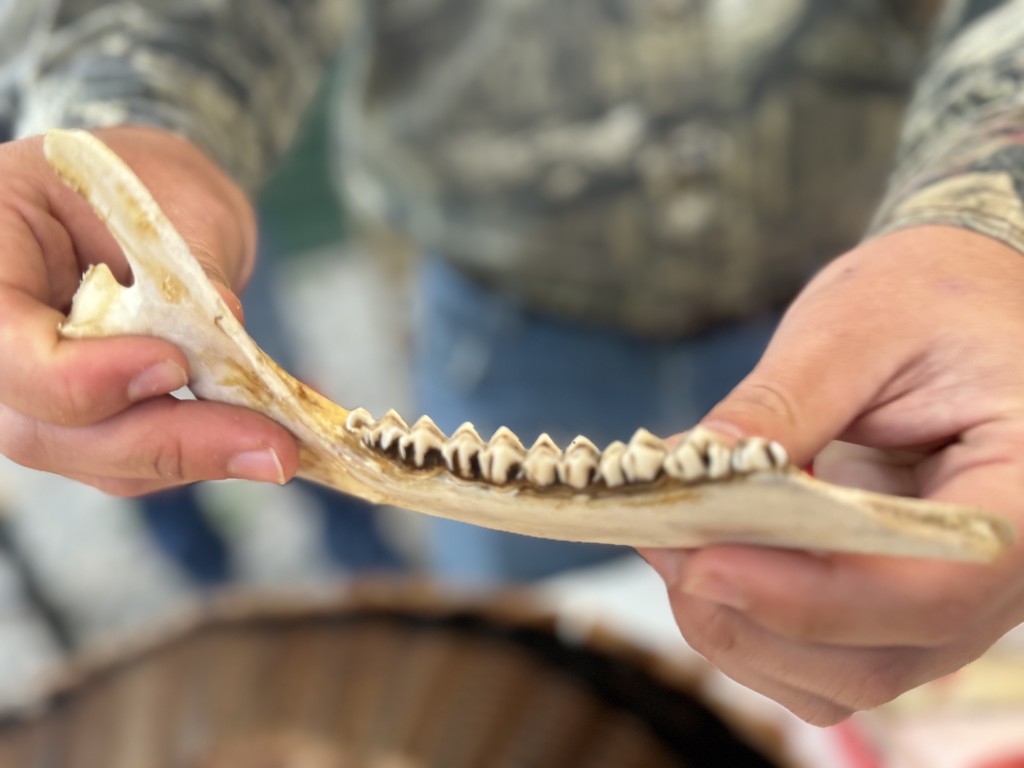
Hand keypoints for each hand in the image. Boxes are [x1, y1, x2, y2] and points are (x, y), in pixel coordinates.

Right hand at [0, 126, 297, 494]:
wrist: (158, 201)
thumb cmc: (155, 185)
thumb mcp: (175, 205)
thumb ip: (191, 274)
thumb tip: (228, 337)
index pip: (4, 346)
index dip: (81, 376)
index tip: (172, 366)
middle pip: (40, 427)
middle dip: (161, 440)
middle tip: (268, 445)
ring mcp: (25, 389)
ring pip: (87, 456)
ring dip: (187, 458)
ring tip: (276, 447)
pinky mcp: (78, 421)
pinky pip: (124, 462)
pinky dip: (193, 456)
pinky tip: (256, 444)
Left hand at [640, 225, 1023, 724]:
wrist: (962, 305)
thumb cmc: (930, 299)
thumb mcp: (856, 327)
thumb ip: (780, 405)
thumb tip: (689, 469)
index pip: (930, 589)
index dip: (807, 596)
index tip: (701, 561)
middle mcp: (1000, 575)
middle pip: (876, 657)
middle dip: (750, 614)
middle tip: (664, 542)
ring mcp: (950, 602)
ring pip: (840, 678)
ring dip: (739, 629)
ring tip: (676, 543)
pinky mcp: (898, 603)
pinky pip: (824, 658)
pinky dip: (751, 626)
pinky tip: (710, 556)